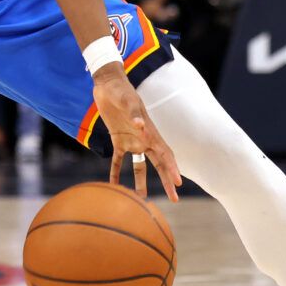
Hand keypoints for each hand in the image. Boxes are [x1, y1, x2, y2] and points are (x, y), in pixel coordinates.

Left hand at [94, 67, 181, 201]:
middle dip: (166, 181)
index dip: (172, 169)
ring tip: (141, 199)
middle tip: (174, 200)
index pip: (165, 154)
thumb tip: (141, 125)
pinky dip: (116, 173)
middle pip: (159, 164)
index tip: (177, 183)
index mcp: (150, 132)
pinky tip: (113, 186)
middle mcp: (144, 139)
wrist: (108, 84)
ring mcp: (132, 141)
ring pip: (140, 166)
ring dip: (141, 182)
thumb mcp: (128, 101)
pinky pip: (118, 161)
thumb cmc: (121, 91)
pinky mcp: (118, 140)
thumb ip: (134, 114)